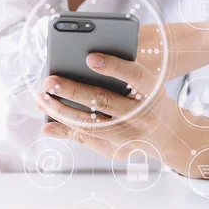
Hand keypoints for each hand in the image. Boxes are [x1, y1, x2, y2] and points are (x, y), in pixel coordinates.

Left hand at [35, 53, 208, 177]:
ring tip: (41, 98)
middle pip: (104, 101)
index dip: (113, 66)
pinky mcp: (116, 151)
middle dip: (73, 91)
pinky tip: (46, 123)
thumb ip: (122, 72)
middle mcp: (142, 116)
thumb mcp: (146, 82)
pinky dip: (64, 130)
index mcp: (153, 92)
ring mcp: (129, 136)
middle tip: (49, 80)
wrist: (168, 134)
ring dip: (60, 111)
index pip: (134, 76)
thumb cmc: (148, 98)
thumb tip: (85, 61)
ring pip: (89, 123)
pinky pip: (85, 139)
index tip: (90, 57)